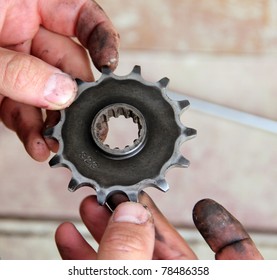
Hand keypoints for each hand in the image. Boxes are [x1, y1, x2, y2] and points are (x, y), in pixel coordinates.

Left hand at [0, 0, 118, 160]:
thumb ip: (20, 69)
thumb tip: (63, 94)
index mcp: (27, 1)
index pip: (82, 16)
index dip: (102, 38)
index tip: (110, 65)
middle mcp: (25, 31)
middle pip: (68, 63)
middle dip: (77, 94)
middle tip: (85, 118)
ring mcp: (15, 63)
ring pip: (47, 94)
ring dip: (55, 121)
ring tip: (62, 142)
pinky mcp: (1, 90)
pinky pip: (23, 110)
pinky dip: (31, 130)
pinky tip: (40, 146)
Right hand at [55, 193, 262, 259]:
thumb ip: (132, 256)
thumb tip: (131, 215)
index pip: (233, 260)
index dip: (225, 232)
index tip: (206, 206)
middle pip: (164, 251)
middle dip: (134, 218)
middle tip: (116, 196)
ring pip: (129, 259)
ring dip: (104, 232)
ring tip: (87, 208)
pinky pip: (104, 273)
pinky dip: (84, 256)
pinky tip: (70, 238)